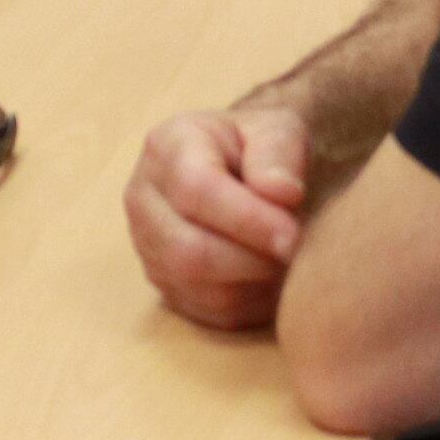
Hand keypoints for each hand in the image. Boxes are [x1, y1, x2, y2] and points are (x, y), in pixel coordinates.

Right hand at [124, 104, 312, 330]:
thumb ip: (279, 153)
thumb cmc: (261, 148)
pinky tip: (269, 276)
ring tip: (285, 259)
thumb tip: (282, 194)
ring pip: (196, 286)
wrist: (243, 167)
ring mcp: (146, 243)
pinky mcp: (163, 281)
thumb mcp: (278, 130)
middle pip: (186, 250)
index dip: (247, 220)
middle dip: (252, 259)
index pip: (195, 190)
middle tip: (296, 252)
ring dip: (252, 282)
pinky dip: (248, 302)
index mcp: (167, 146)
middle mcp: (144, 197)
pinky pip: (206, 310)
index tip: (293, 235)